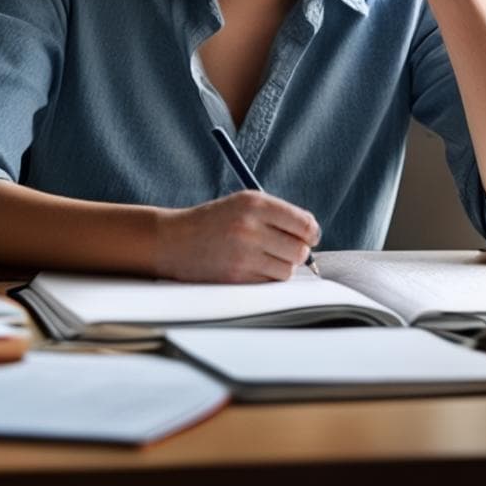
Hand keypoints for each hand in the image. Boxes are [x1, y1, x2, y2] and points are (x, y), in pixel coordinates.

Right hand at [155, 191, 320, 282]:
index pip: (304, 223)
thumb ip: (277, 214)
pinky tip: (250, 267)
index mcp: (255, 203)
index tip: (309, 236)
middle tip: (284, 248)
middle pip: (300, 250)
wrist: (173, 240)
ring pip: (287, 269)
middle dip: (297, 252)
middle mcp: (250, 226)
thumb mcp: (243, 204)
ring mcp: (243, 253)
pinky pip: (269, 283)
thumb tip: (312, 234)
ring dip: (280, 266)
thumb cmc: (213, 221)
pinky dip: (265, 278)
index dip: (311, 233)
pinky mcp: (236, 277)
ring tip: (262, 257)